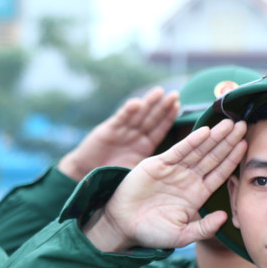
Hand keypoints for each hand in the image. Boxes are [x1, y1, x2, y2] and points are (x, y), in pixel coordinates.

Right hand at [58, 88, 180, 180]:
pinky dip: (128, 111)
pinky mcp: (108, 130)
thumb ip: (152, 166)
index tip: (179, 106)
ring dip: (148, 103)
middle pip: (151, 118)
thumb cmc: (114, 176)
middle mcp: (135, 135)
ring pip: (138, 115)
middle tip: (175, 94)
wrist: (87, 175)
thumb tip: (175, 168)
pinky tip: (136, 103)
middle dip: (163, 106)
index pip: (160, 128)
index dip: (169, 117)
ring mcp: (123, 131)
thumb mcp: (138, 172)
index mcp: (145, 145)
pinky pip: (120, 119)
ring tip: (159, 91)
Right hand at [83, 117, 247, 251]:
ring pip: (199, 150)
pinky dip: (192, 141)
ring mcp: (174, 170)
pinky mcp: (158, 164)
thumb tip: (225, 217)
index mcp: (197, 194)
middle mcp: (188, 179)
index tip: (247, 145)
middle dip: (228, 141)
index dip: (233, 159)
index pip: (220, 173)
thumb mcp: (181, 235)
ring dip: (214, 136)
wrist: (122, 226)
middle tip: (244, 125)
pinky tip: (206, 132)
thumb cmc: (152, 232)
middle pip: (213, 156)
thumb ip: (204, 228)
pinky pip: (179, 151)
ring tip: (230, 123)